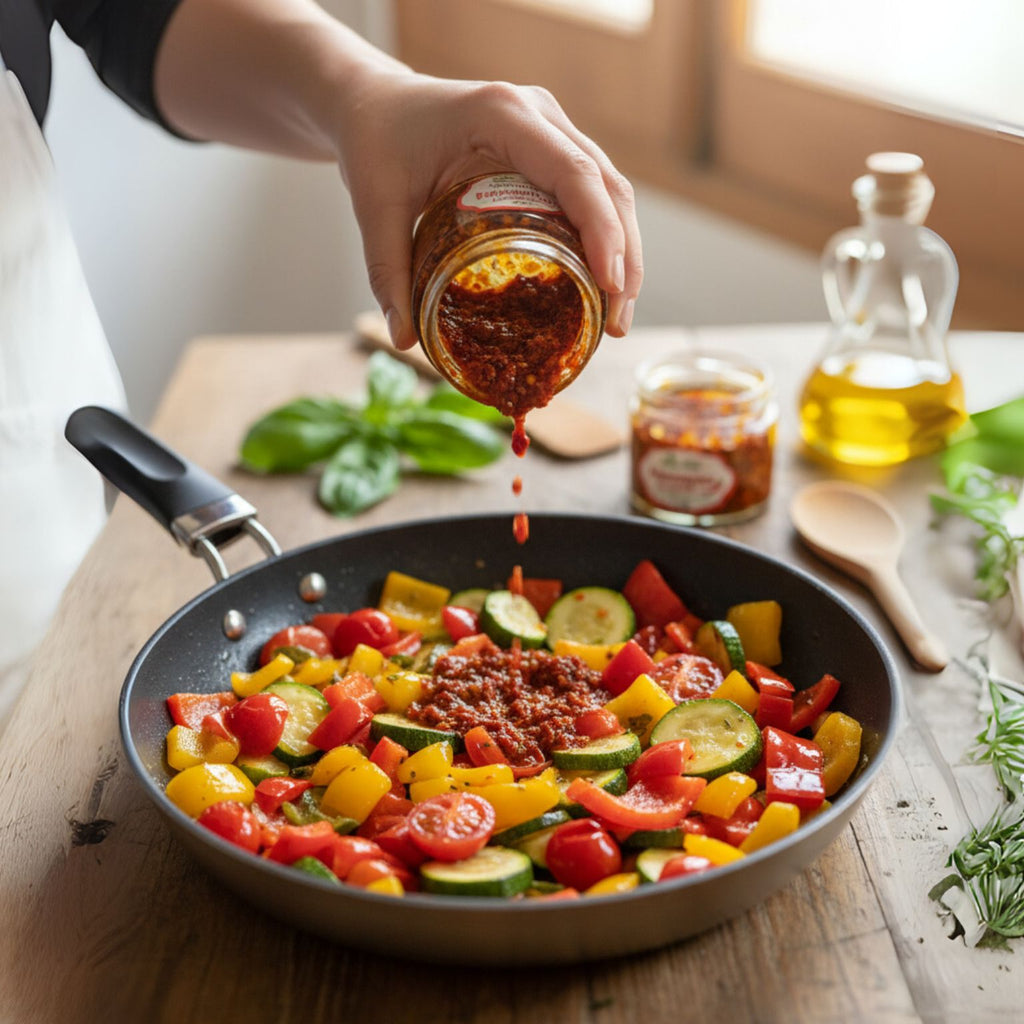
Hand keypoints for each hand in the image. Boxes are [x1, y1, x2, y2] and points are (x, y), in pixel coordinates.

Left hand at [337, 70, 642, 349]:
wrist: (376, 103)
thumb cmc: (376, 141)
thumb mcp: (374, 204)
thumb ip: (386, 270)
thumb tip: (405, 339)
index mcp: (502, 114)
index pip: (572, 172)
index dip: (601, 230)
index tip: (609, 286)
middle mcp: (539, 115)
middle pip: (607, 186)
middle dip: (623, 258)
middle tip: (615, 323)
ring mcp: (551, 129)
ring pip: (610, 191)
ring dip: (623, 254)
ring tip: (614, 318)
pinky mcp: (552, 148)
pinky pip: (593, 194)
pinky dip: (605, 240)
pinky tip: (600, 288)